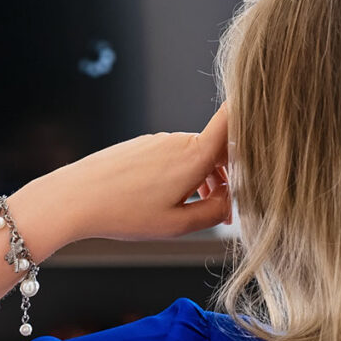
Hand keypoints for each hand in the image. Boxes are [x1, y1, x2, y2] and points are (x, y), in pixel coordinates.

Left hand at [17, 105, 231, 243]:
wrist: (75, 197)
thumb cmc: (124, 213)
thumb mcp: (177, 225)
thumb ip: (214, 213)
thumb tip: (231, 201)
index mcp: (195, 156)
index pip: (232, 120)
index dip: (252, 115)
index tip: (266, 120)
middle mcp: (179, 140)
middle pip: (218, 150)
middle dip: (227, 176)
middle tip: (223, 211)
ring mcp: (159, 140)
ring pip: (195, 155)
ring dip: (203, 179)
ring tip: (192, 211)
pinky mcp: (143, 145)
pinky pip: (173, 156)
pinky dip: (181, 175)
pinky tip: (166, 200)